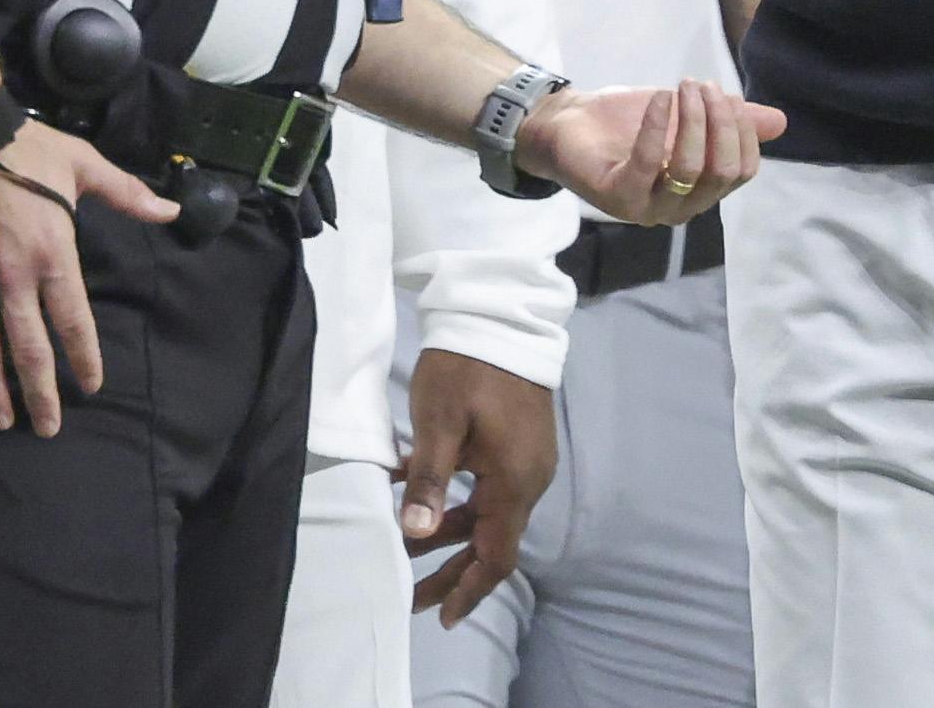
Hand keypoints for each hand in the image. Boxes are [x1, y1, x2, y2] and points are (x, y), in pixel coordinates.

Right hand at [0, 115, 175, 436]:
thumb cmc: (26, 150)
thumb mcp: (84, 166)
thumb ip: (127, 194)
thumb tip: (171, 208)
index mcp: (53, 256)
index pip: (73, 320)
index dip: (84, 356)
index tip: (92, 385)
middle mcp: (12, 279)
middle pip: (29, 348)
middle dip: (40, 393)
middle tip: (48, 427)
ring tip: (4, 421)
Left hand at [398, 350, 558, 627]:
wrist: (501, 316)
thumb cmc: (468, 368)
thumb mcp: (440, 423)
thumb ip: (430, 481)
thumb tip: (417, 533)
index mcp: (514, 481)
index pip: (497, 556)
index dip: (469, 590)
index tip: (441, 617)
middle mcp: (528, 478)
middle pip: (492, 541)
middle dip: (452, 572)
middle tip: (412, 598)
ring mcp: (525, 460)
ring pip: (486, 515)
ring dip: (448, 535)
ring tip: (405, 548)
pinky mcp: (515, 443)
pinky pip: (487, 488)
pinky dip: (455, 502)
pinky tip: (418, 497)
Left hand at [515, 78, 783, 225]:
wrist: (569, 123)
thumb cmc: (629, 122)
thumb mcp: (687, 115)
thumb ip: (730, 121)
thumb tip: (780, 122)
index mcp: (701, 192)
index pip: (742, 170)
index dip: (743, 131)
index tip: (728, 94)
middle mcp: (679, 208)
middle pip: (722, 171)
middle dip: (721, 122)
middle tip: (703, 85)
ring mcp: (647, 207)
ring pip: (691, 169)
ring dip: (694, 121)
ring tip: (684, 86)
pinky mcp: (616, 197)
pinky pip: (649, 163)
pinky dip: (659, 126)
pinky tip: (662, 98)